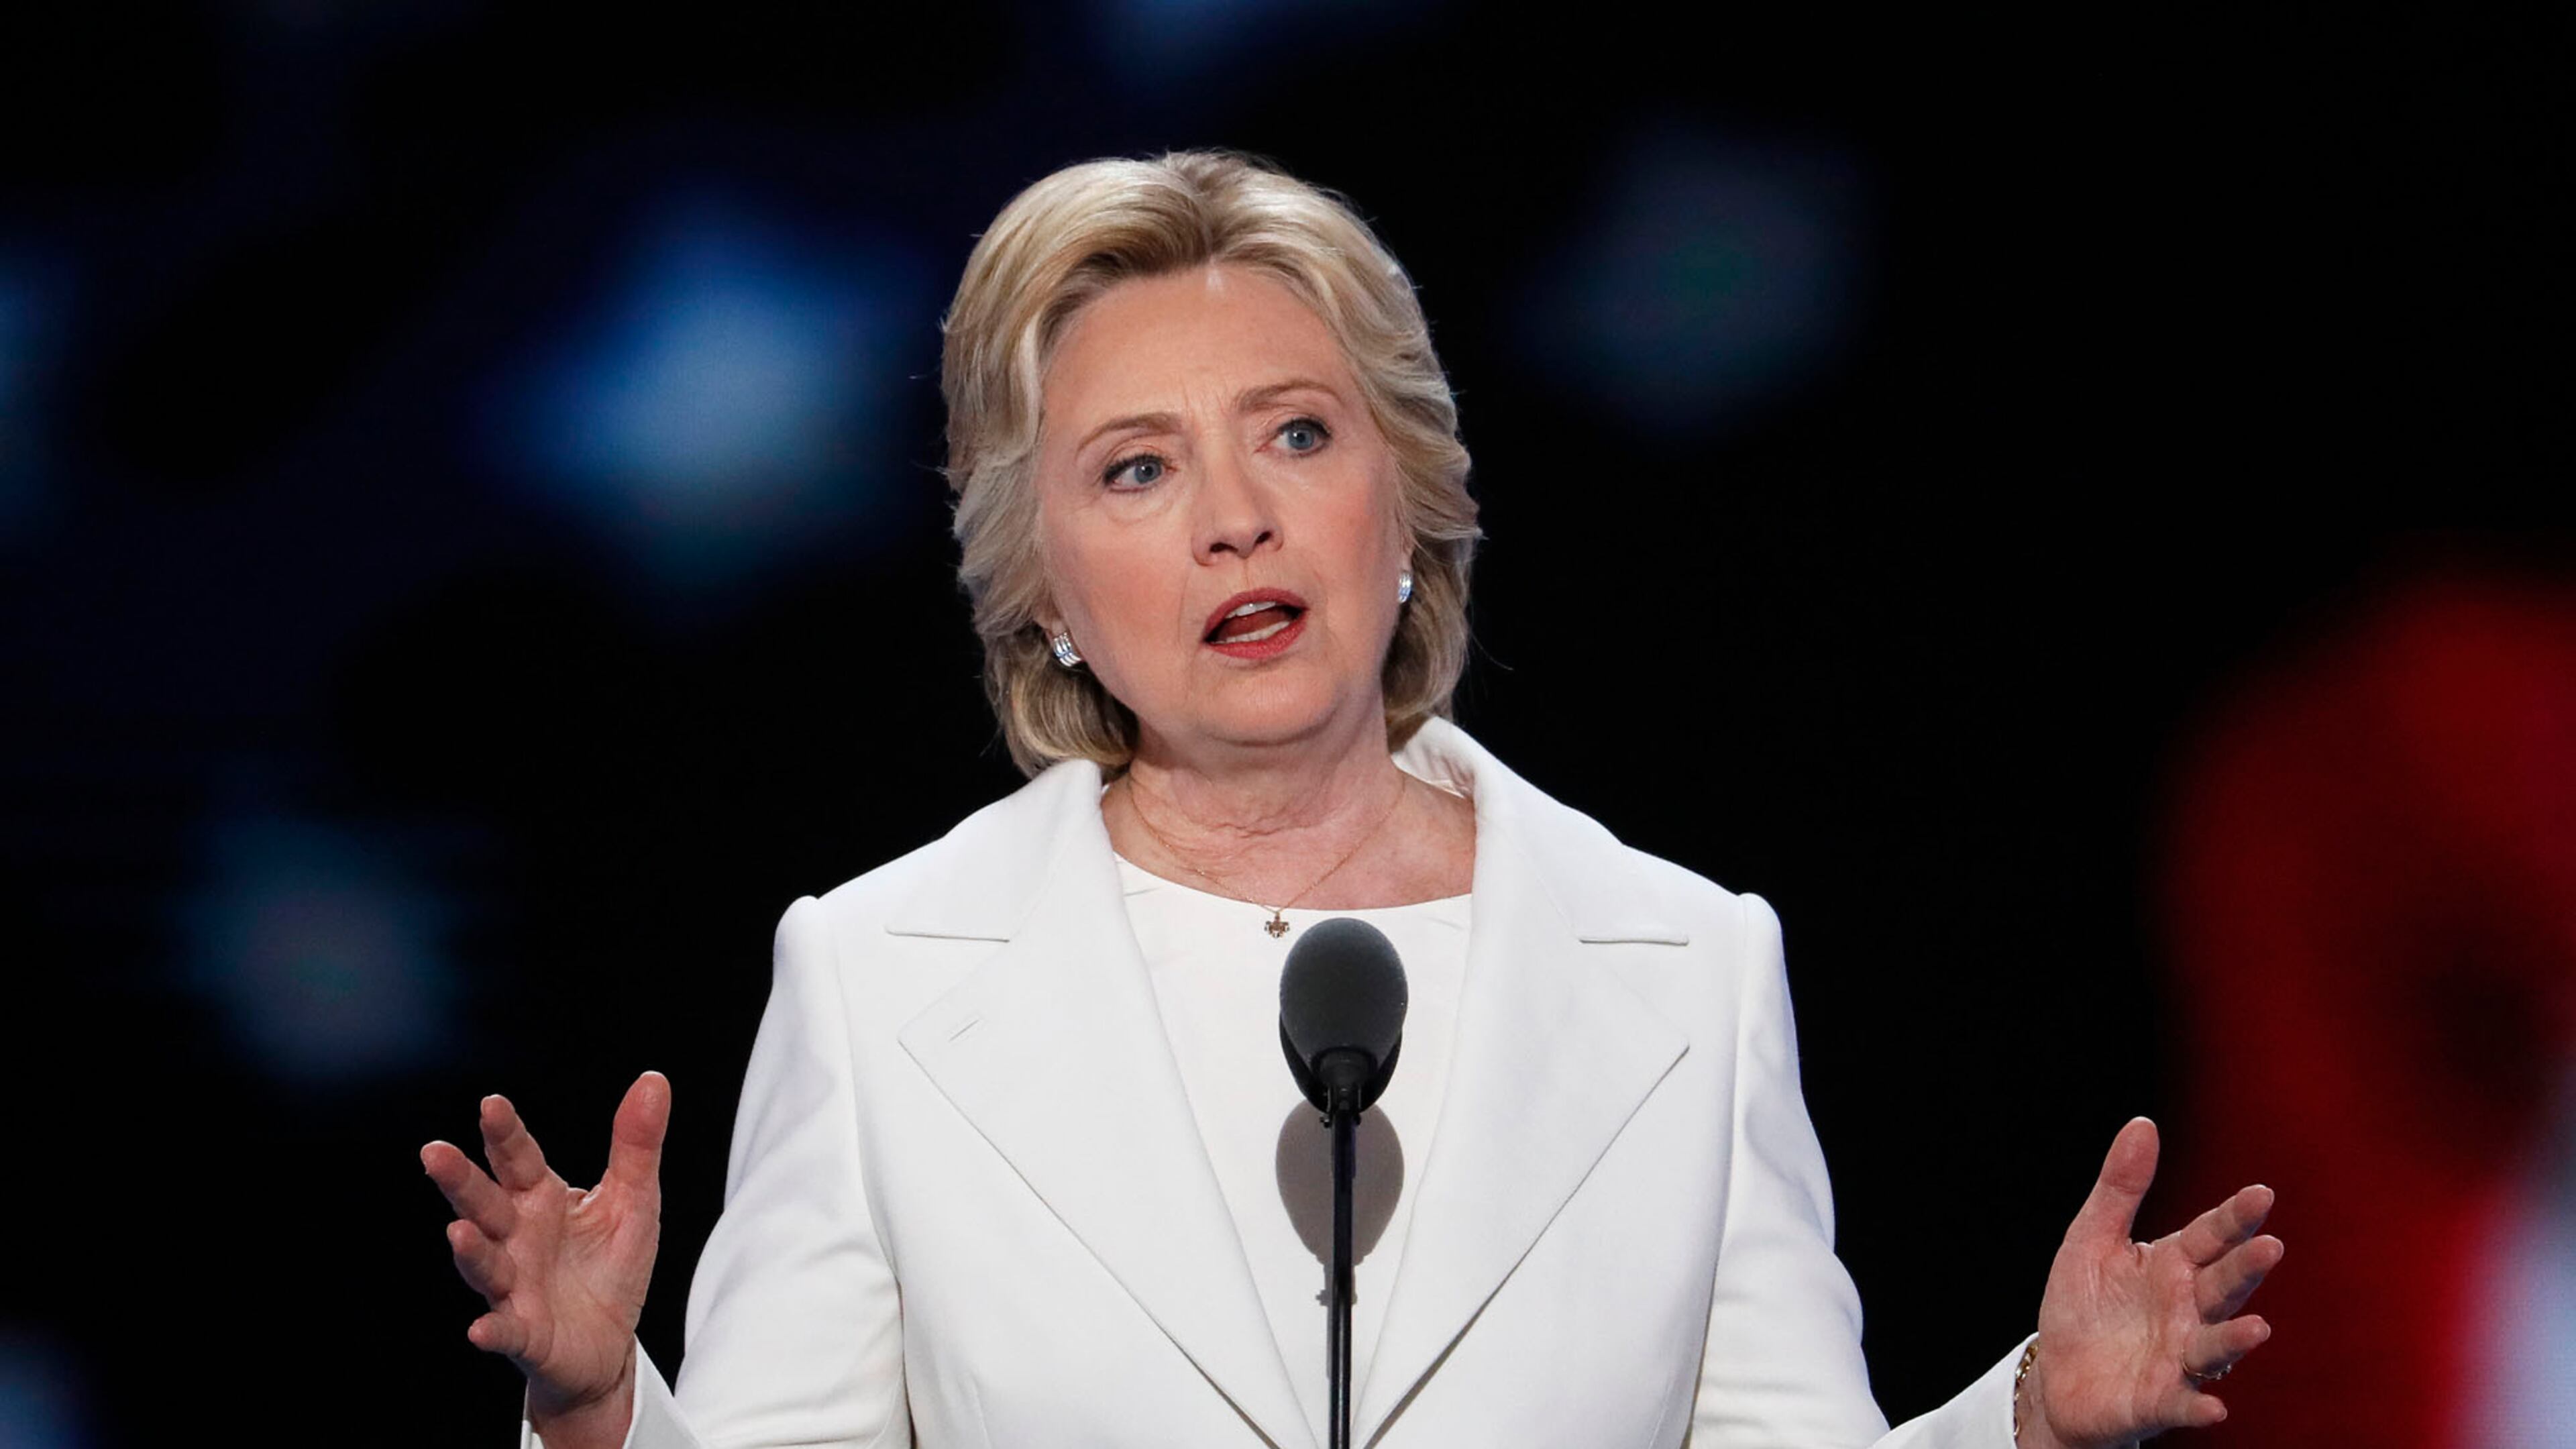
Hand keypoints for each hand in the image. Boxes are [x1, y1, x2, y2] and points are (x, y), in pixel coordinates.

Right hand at [423, 1072, 669, 1441]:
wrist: (607, 1343)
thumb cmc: (610, 1265)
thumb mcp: (635, 1200)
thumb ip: (637, 1144)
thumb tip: (654, 1079)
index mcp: (541, 1199)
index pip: (519, 1159)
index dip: (505, 1133)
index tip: (491, 1104)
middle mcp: (516, 1238)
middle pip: (484, 1203)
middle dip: (460, 1180)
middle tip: (435, 1151)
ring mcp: (514, 1286)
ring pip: (485, 1264)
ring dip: (470, 1250)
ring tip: (457, 1231)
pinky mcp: (524, 1333)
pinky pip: (505, 1330)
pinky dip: (492, 1329)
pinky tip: (481, 1329)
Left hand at [2018, 1118, 2282, 1448]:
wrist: (2058, 1375)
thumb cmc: (2085, 1305)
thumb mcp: (2092, 1237)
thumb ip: (2121, 1187)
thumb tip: (2143, 1123)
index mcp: (2174, 1265)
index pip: (2211, 1235)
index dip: (2235, 1217)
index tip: (2261, 1194)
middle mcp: (2188, 1310)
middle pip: (2223, 1285)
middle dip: (2246, 1268)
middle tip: (2269, 1247)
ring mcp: (2180, 1357)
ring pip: (2215, 1346)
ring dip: (2236, 1339)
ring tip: (2258, 1328)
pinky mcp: (2162, 1400)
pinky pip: (2184, 1404)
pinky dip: (2198, 1406)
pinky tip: (2210, 1406)